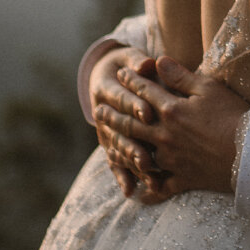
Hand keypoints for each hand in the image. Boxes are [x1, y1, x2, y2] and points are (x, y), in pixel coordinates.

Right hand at [90, 46, 157, 199]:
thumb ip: (138, 63)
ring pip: (117, 148)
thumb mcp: (131, 58)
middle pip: (118, 129)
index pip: (121, 98)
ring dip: (130, 162)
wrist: (109, 75)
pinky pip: (115, 162)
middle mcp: (101, 111)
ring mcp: (104, 130)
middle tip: (148, 155)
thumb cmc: (129, 65)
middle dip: (133, 142)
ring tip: (146, 173)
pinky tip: (130, 191)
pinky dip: (122, 177)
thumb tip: (147, 63)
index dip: (134, 105)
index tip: (148, 113)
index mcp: (105, 88)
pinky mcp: (110, 144)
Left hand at [94, 56, 248, 202]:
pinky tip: (137, 193)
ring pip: (138, 155)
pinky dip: (147, 191)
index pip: (145, 92)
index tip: (120, 74)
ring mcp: (171, 160)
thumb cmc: (233, 116)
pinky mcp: (182, 179)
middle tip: (99, 111)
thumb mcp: (209, 88)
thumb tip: (158, 61)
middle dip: (114, 115)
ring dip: (121, 150)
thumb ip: (180, 76)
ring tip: (109, 146)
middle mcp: (164, 136)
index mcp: (171, 110)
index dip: (131, 81)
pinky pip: (159, 187)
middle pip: (132, 124)